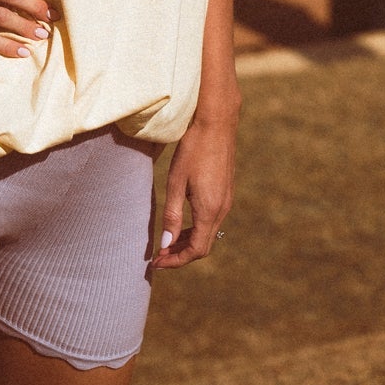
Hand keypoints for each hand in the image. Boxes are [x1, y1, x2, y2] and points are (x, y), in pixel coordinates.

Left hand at [153, 113, 236, 269]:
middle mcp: (222, 209)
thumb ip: (172, 215)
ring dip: (188, 241)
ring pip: (208, 233)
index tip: (157, 262)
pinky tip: (182, 221)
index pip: (196, 250)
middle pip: (203, 245)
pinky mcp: (226, 191)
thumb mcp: (176, 182)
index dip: (176, 260)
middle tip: (159, 255)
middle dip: (181, 254)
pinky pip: (212, 219)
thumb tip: (166, 244)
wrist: (217, 122)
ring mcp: (226, 200)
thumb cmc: (193, 149)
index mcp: (209, 210)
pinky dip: (196, 227)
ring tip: (167, 240)